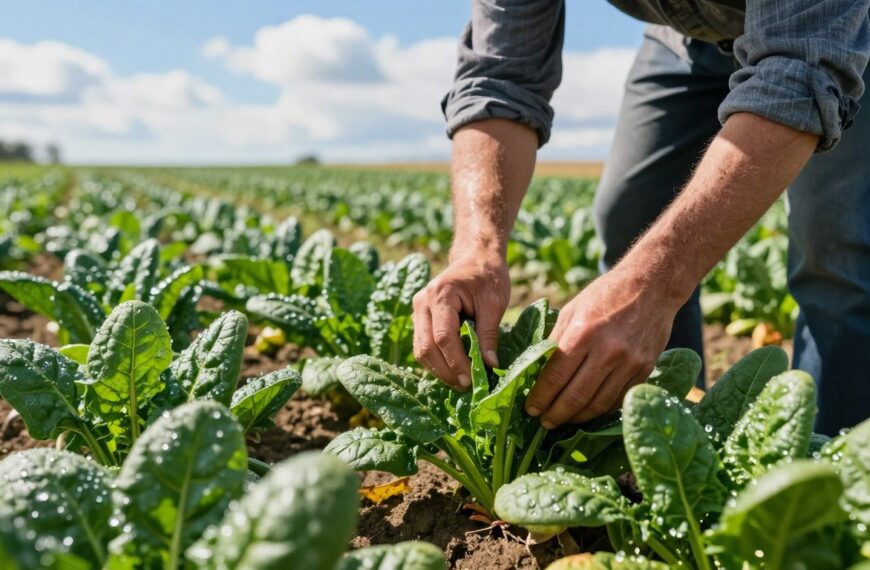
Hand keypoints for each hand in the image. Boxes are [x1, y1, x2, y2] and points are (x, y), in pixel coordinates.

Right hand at [413, 251, 509, 389]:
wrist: (476, 258)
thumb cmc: (488, 276)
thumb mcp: (494, 303)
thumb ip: (489, 334)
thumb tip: (490, 366)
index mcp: (440, 294)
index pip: (443, 336)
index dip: (456, 362)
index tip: (472, 380)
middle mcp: (422, 302)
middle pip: (426, 346)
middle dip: (446, 371)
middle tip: (467, 387)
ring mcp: (418, 310)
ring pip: (421, 350)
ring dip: (439, 370)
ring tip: (462, 383)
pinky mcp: (420, 319)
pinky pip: (423, 345)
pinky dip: (437, 362)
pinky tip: (454, 371)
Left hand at [525, 266, 680, 427]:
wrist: (651, 286)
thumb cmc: (605, 295)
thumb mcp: (572, 310)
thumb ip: (555, 341)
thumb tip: (537, 372)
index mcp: (583, 333)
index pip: (556, 376)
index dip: (540, 397)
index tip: (530, 409)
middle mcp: (607, 351)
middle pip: (576, 396)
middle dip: (556, 414)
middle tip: (543, 423)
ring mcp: (629, 363)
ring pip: (598, 404)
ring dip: (578, 418)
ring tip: (564, 420)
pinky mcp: (644, 370)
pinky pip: (618, 399)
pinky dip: (601, 410)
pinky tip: (588, 411)